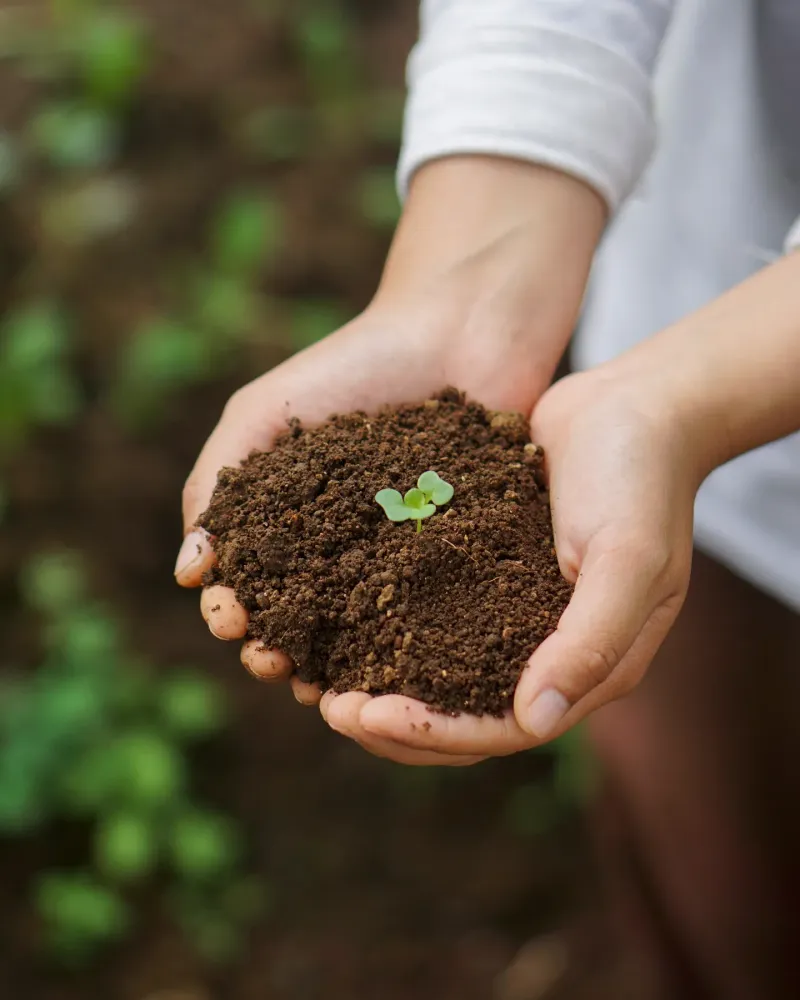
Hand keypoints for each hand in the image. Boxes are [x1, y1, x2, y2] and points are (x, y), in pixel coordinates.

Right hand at [175, 157, 605, 764]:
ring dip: (333, 668)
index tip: (231, 618)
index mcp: (289, 520)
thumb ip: (216, 482)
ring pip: (361, 635)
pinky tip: (390, 677)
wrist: (462, 330)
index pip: (248, 582)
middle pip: (299, 620)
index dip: (232, 607)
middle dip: (276, 646)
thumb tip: (188, 570)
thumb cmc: (356, 365)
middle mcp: (341, 550)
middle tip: (272, 660)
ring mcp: (401, 562)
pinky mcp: (460, 564)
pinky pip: (431, 621)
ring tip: (321, 687)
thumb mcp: (265, 413)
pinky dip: (406, 655)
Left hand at [348, 365, 697, 760]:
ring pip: (441, 674)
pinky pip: (434, 615)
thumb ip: (591, 640)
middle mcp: (548, 655)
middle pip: (463, 716)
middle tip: (329, 707)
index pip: (502, 729)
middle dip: (395, 721)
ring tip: (324, 678)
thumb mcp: (629, 559)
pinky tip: (342, 616)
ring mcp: (516, 616)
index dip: (432, 732)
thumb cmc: (641, 480)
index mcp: (590, 669)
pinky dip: (391, 627)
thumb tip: (536, 720)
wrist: (630, 406)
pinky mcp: (488, 575)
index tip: (366, 714)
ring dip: (386, 684)